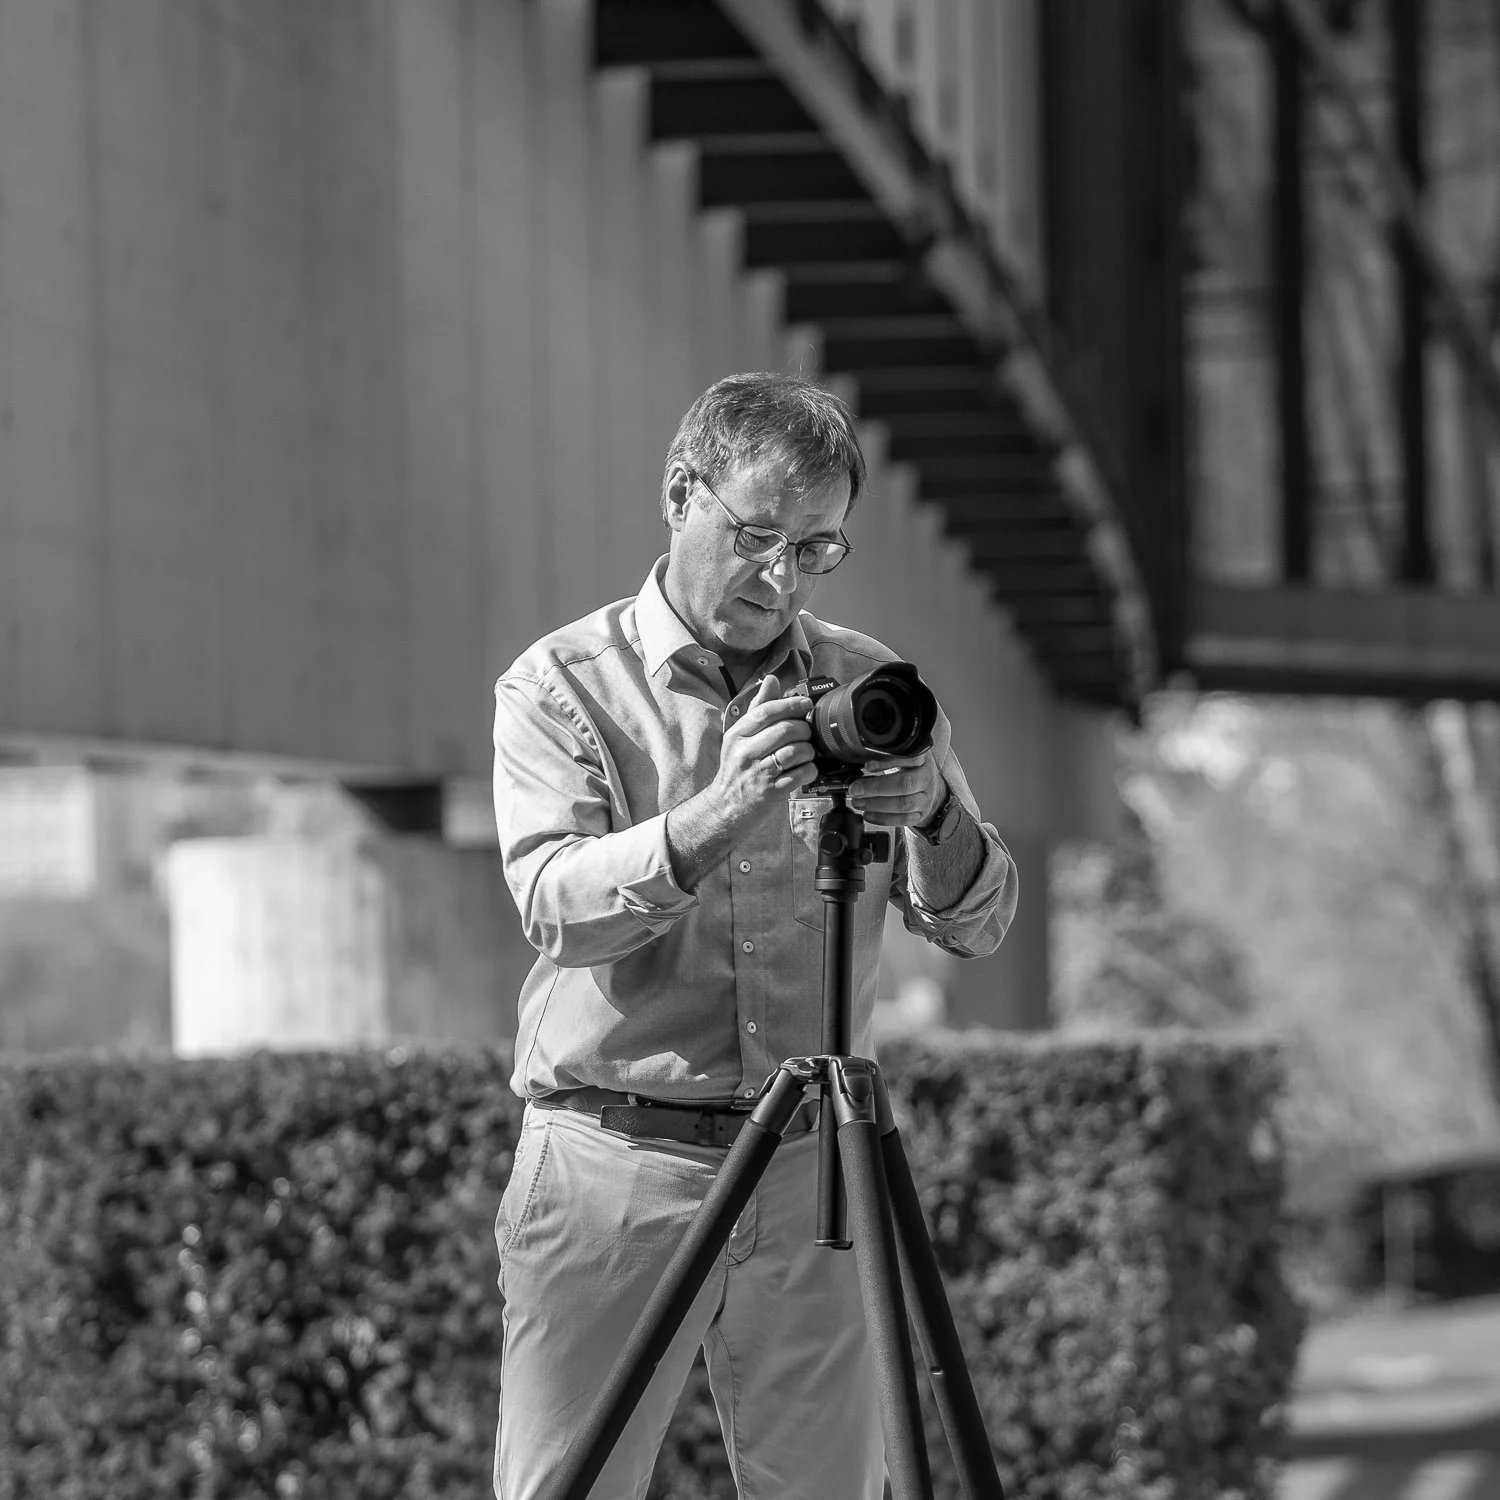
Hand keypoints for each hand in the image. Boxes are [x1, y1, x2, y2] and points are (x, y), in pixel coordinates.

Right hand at [710, 673, 817, 822]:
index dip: (791, 705)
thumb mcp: (739, 736)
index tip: (805, 704)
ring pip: (796, 752)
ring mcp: (759, 774)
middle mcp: (745, 753)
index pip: (766, 712)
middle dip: (804, 729)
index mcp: (737, 735)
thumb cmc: (736, 769)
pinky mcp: (771, 792)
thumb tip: (771, 680)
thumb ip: (757, 708)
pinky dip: (810, 769)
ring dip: (809, 750)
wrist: (725, 807)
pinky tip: (805, 768)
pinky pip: (801, 774)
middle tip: (807, 732)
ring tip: (806, 752)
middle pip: (785, 730)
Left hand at [846, 752, 944, 829]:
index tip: (867, 766)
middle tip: (855, 789)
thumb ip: (887, 758)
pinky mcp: (921, 815)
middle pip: (904, 785)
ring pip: (903, 804)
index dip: (887, 762)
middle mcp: (926, 779)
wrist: (931, 789)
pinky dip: (883, 818)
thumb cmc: (913, 770)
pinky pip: (903, 820)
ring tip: (858, 802)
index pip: (909, 759)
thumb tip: (862, 765)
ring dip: (876, 805)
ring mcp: (925, 799)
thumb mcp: (905, 758)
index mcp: (923, 761)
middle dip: (876, 788)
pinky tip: (868, 814)